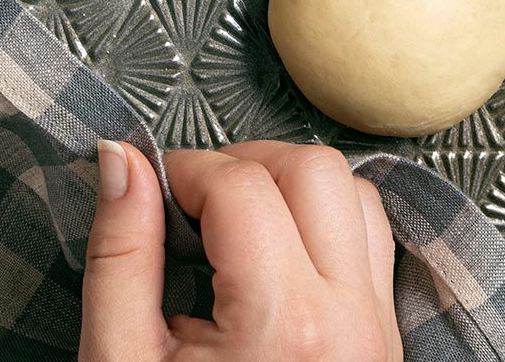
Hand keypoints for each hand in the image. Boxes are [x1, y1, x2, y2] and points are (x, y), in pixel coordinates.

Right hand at [82, 140, 402, 361]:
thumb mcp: (121, 358)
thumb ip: (121, 252)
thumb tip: (122, 162)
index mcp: (280, 325)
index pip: (240, 184)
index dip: (182, 171)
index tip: (151, 197)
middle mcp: (347, 322)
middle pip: (315, 170)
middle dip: (244, 165)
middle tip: (193, 203)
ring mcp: (377, 334)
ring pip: (358, 198)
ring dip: (293, 188)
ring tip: (234, 225)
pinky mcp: (384, 346)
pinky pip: (373, 246)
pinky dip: (326, 225)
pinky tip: (273, 255)